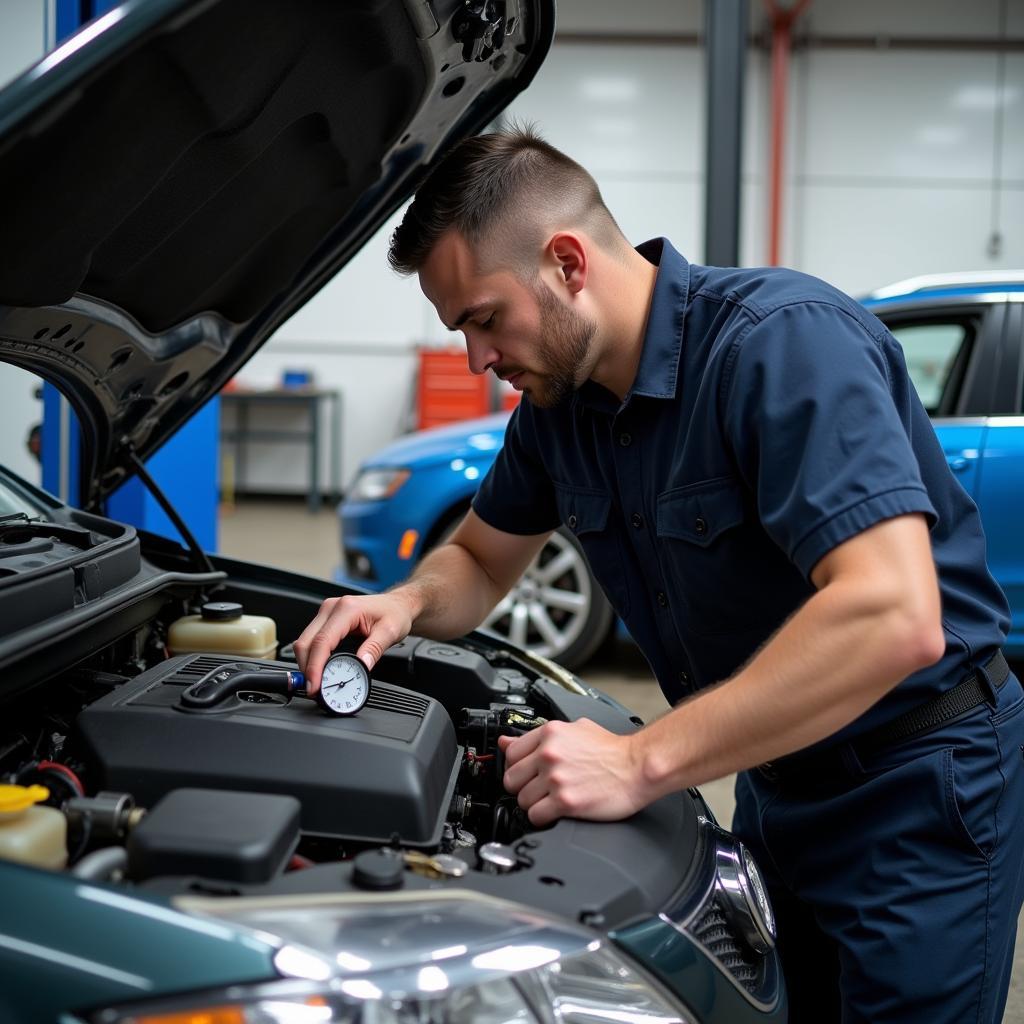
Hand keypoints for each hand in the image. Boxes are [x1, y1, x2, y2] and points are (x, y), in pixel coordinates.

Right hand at [293, 592, 414, 692]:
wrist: (396, 604)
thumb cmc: (394, 613)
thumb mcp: (390, 632)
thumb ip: (374, 649)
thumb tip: (361, 666)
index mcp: (347, 609)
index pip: (322, 641)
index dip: (315, 666)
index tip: (315, 685)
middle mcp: (332, 608)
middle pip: (306, 642)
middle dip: (306, 668)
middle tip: (314, 690)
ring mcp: (326, 612)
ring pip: (305, 641)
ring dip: (307, 664)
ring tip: (316, 683)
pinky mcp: (325, 620)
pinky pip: (311, 640)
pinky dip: (312, 657)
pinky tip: (318, 670)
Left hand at [498, 719, 650, 827]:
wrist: (638, 767)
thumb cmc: (612, 750)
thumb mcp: (575, 729)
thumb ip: (539, 736)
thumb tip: (507, 741)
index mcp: (550, 734)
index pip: (510, 753)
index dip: (516, 766)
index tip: (524, 774)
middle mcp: (550, 754)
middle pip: (511, 779)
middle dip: (522, 787)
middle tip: (537, 790)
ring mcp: (556, 778)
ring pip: (522, 800)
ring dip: (534, 804)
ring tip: (551, 801)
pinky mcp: (566, 802)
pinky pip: (536, 816)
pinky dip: (542, 817)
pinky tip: (555, 811)